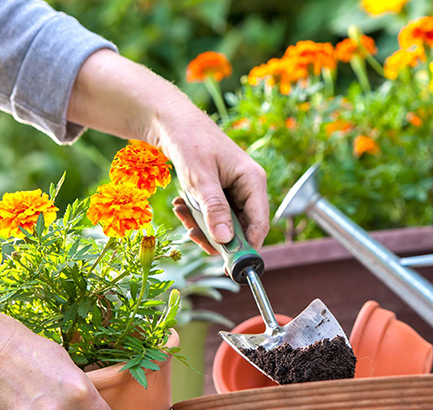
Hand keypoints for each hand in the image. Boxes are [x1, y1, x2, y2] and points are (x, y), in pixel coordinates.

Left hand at [67, 50, 269, 254]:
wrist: (173, 122)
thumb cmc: (189, 142)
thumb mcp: (200, 179)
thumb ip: (215, 209)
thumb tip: (226, 240)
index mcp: (253, 180)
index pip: (260, 224)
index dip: (246, 247)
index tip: (228, 265)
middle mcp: (249, 187)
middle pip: (242, 228)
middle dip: (216, 235)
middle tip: (192, 235)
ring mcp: (236, 190)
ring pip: (225, 224)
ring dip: (202, 225)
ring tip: (182, 212)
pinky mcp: (222, 192)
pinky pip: (214, 215)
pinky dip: (197, 216)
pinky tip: (182, 206)